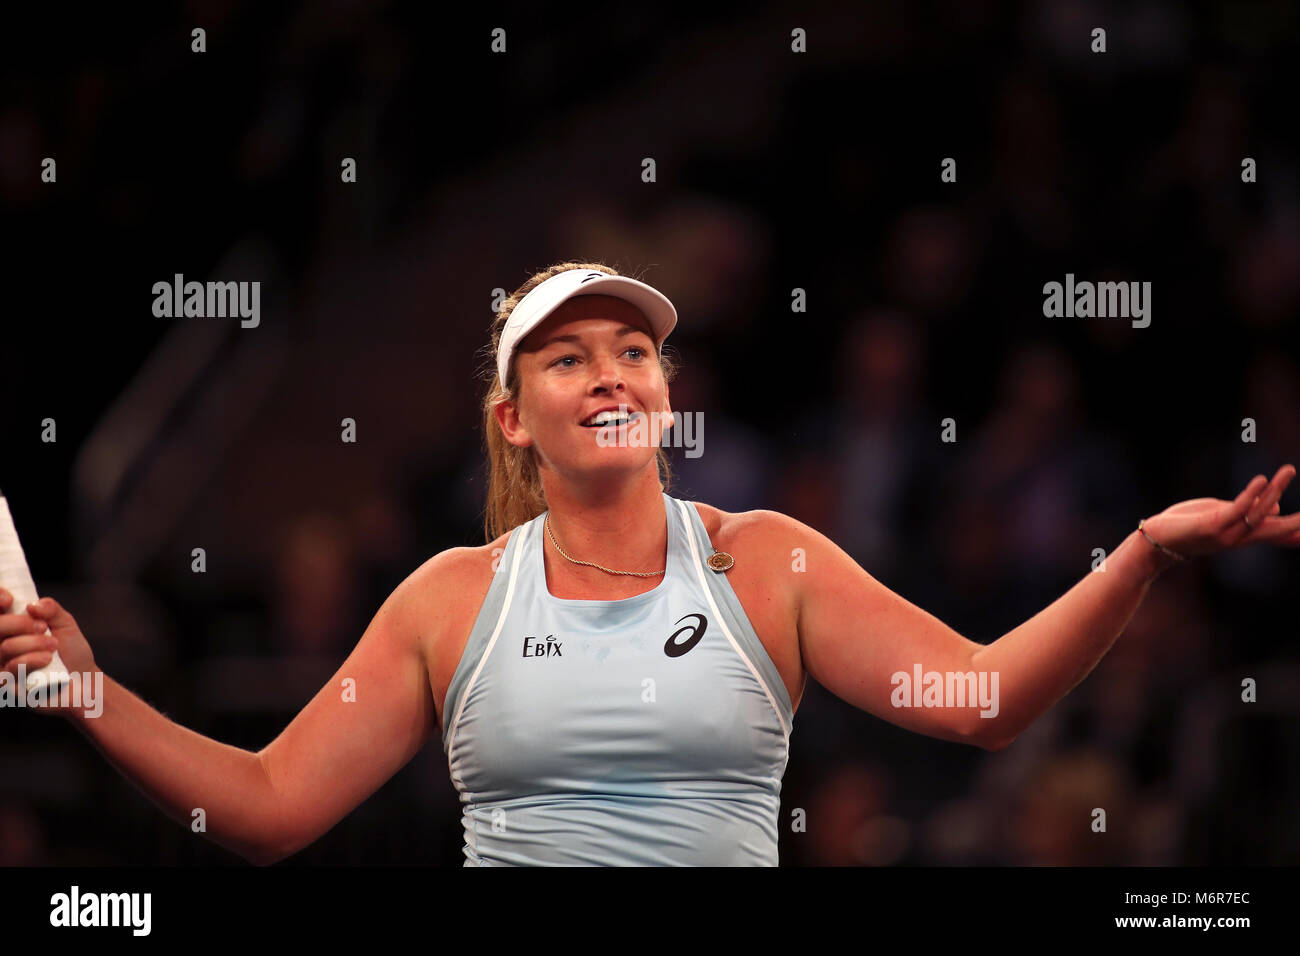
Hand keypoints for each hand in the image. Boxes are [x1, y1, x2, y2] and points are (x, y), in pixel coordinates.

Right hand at [0, 588, 99, 716]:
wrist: (84, 681)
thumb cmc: (72, 652)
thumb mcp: (66, 624)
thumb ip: (51, 610)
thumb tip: (33, 604)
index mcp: (13, 628)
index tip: (8, 599)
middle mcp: (3, 645)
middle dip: (19, 623)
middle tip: (44, 628)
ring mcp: (3, 665)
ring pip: (5, 647)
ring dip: (34, 643)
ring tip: (54, 646)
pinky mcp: (8, 685)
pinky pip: (11, 667)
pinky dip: (32, 660)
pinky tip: (47, 660)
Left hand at [1140, 464, 1299, 558]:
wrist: (1157, 541)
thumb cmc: (1190, 526)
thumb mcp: (1224, 517)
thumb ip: (1250, 512)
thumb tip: (1277, 505)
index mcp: (1245, 535)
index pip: (1280, 535)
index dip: (1298, 533)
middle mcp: (1241, 537)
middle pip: (1277, 530)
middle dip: (1297, 522)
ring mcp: (1227, 533)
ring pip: (1258, 513)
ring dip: (1275, 489)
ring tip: (1289, 470)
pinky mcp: (1212, 525)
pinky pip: (1236, 509)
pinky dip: (1251, 495)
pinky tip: (1261, 479)